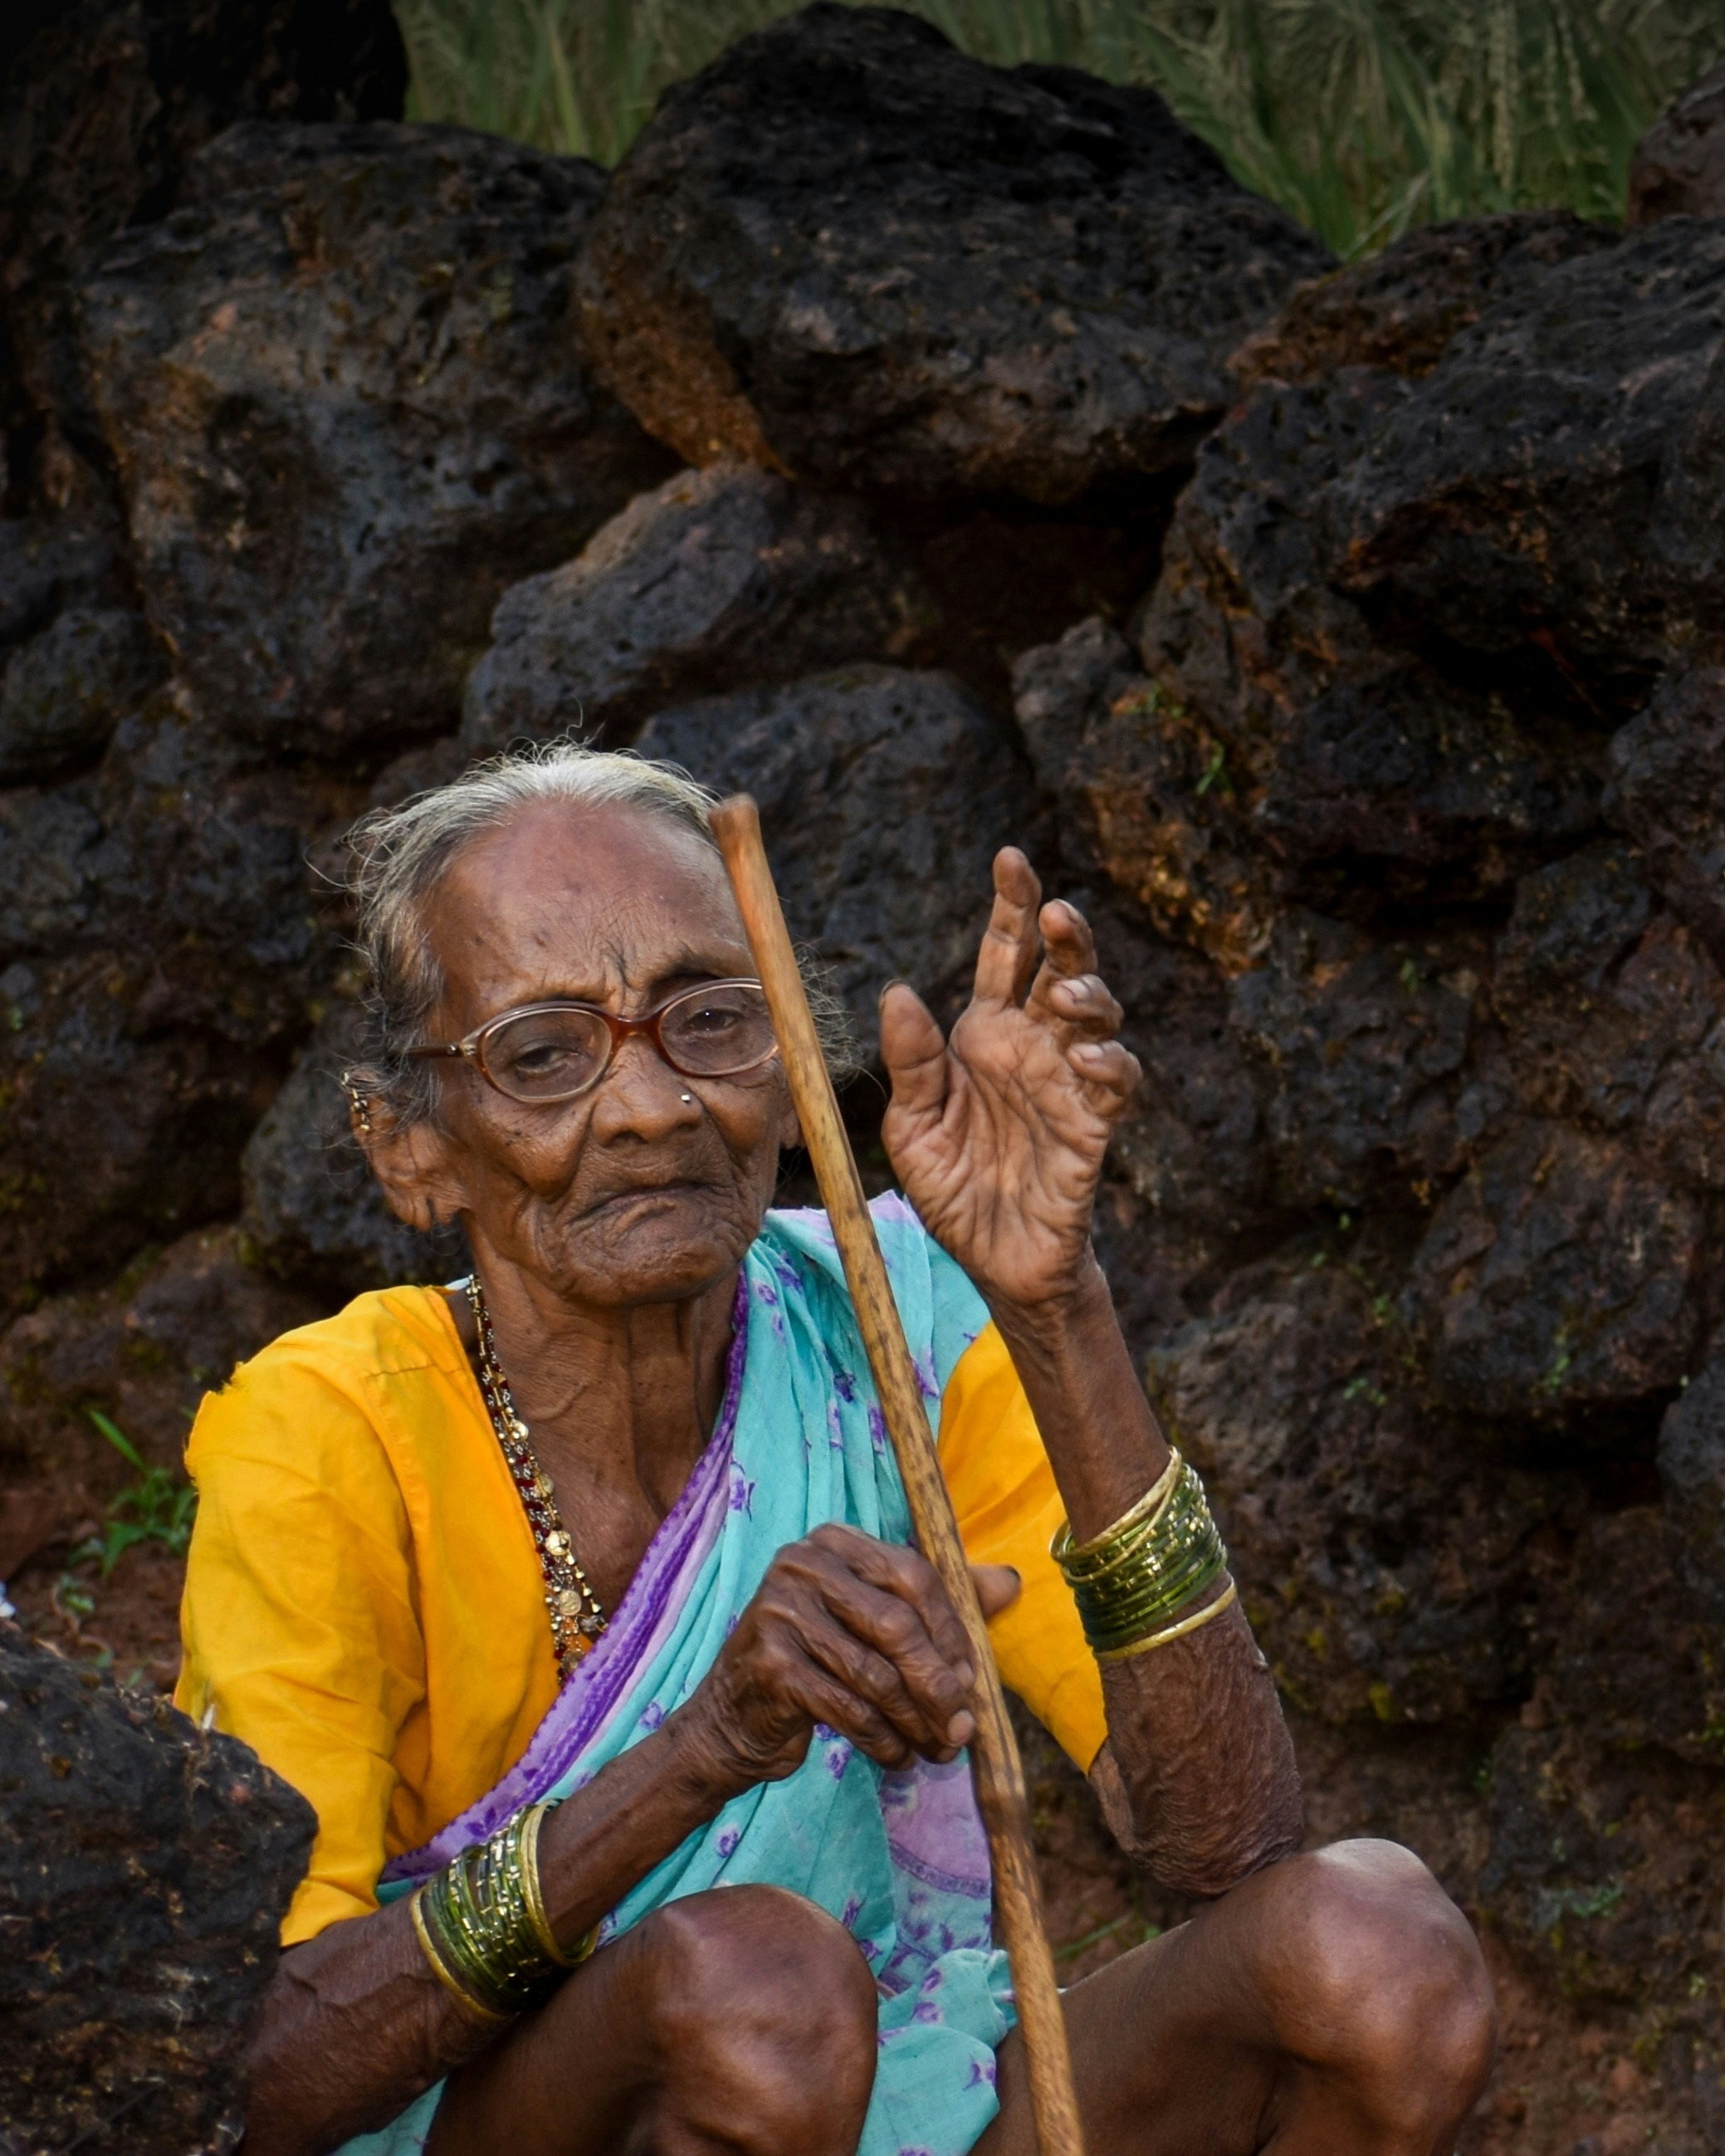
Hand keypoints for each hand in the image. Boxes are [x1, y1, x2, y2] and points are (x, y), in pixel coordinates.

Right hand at [674, 1524, 1019, 1791]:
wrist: (733, 1719)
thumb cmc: (819, 1663)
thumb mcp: (876, 1625)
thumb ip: (939, 1603)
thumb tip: (1011, 1581)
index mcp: (836, 1541)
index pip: (913, 1575)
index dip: (951, 1631)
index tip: (973, 1680)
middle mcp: (803, 1565)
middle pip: (896, 1625)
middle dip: (938, 1685)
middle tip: (963, 1729)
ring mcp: (780, 1611)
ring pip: (875, 1674)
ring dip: (916, 1722)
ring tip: (937, 1751)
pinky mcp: (771, 1664)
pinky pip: (848, 1708)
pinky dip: (882, 1740)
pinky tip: (896, 1757)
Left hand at [880, 848, 1140, 1311]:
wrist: (992, 1260)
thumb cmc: (952, 1187)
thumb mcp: (912, 1128)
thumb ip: (911, 1064)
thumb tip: (899, 992)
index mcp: (986, 1035)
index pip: (1005, 955)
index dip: (1011, 906)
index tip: (1010, 859)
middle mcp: (1033, 1047)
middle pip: (1059, 968)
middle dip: (1064, 933)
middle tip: (1054, 910)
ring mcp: (1069, 1082)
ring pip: (1098, 1013)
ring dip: (1087, 993)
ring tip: (1063, 995)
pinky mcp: (1095, 1126)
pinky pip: (1117, 1081)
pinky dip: (1110, 1064)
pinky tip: (1088, 1061)